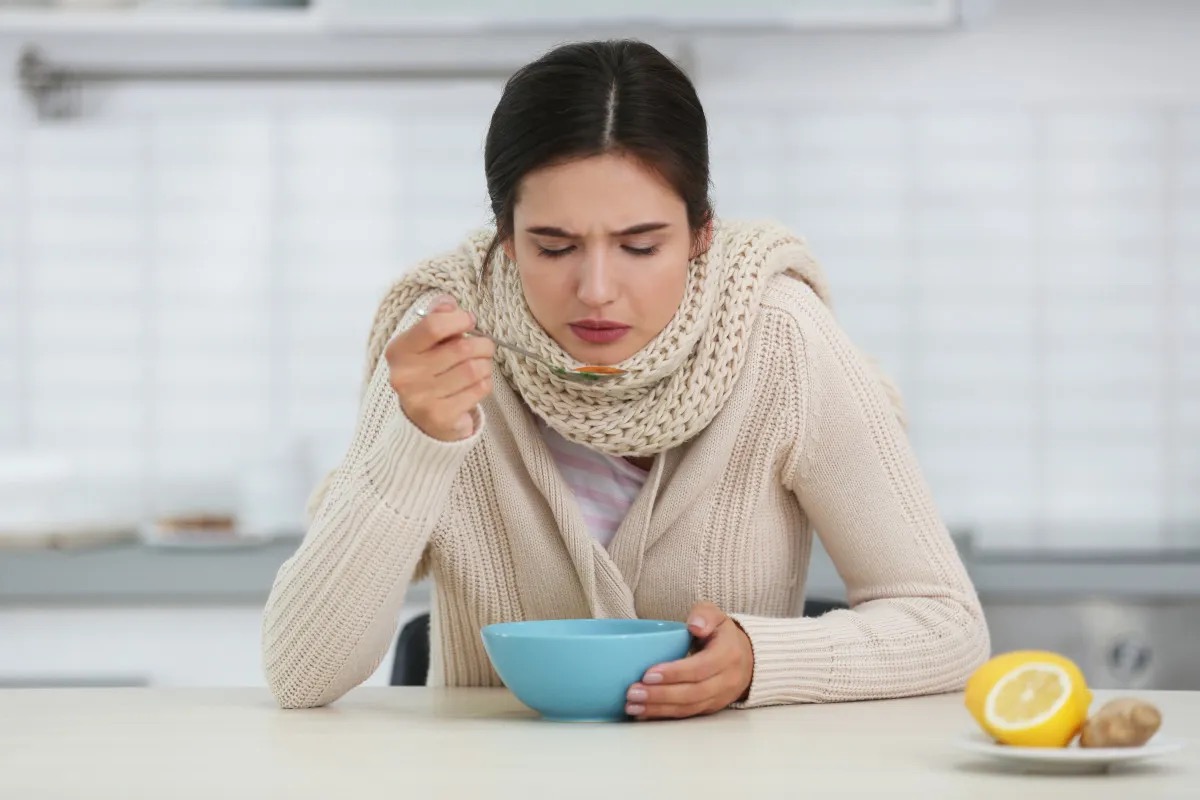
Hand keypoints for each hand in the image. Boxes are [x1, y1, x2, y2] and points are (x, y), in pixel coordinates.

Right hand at [385, 295, 495, 441]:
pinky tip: (476, 385)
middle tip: (484, 347)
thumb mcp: (425, 343)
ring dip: (485, 365)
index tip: (469, 321)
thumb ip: (436, 318)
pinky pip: (478, 390)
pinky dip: (485, 384)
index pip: (433, 326)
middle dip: (482, 344)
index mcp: (399, 351)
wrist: (421, 421)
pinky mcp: (440, 417)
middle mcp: (405, 376)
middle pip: (461, 349)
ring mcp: (421, 399)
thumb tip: (449, 303)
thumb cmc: (428, 373)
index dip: (459, 319)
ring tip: (480, 367)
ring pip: (474, 370)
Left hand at [625, 602, 753, 720]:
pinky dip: (664, 716)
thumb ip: (704, 614)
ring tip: (632, 705)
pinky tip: (643, 713)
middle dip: (661, 695)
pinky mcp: (711, 708)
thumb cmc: (722, 634)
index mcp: (728, 655)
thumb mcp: (716, 616)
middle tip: (633, 692)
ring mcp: (720, 697)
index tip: (648, 674)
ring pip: (688, 708)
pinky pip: (687, 715)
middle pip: (692, 693)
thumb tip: (694, 626)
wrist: (746, 658)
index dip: (674, 673)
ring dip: (658, 709)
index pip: (700, 668)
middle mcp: (726, 680)